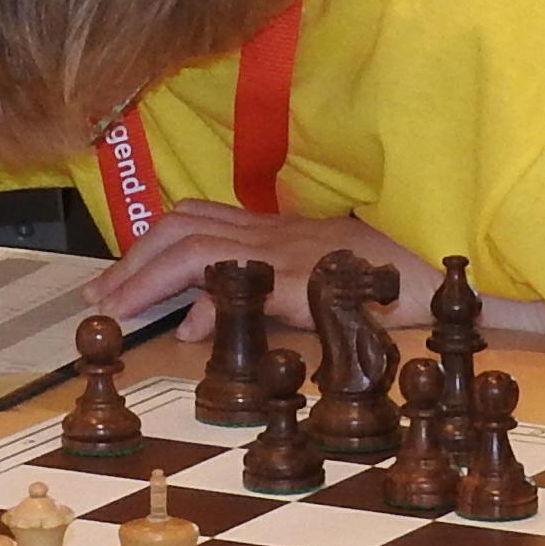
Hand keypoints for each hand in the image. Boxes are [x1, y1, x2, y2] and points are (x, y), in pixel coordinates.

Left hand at [85, 201, 446, 336]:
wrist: (445, 272)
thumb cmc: (385, 283)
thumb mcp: (305, 291)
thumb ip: (247, 298)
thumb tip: (187, 321)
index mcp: (273, 230)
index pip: (192, 221)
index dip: (144, 246)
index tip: (111, 280)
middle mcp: (273, 232)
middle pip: (180, 226)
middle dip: (133, 260)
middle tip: (99, 298)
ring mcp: (287, 249)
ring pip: (197, 242)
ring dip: (150, 272)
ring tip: (120, 306)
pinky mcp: (306, 275)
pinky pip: (246, 277)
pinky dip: (208, 295)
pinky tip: (189, 324)